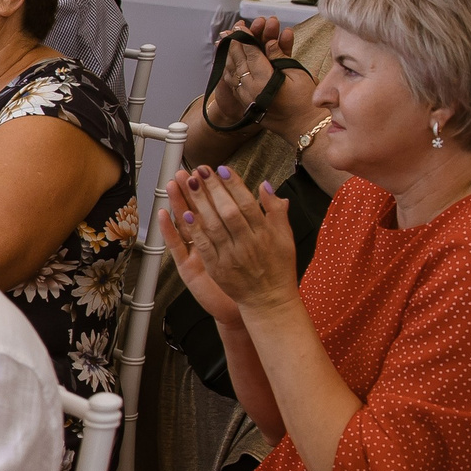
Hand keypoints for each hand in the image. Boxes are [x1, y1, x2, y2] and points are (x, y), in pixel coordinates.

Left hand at [162, 165, 298, 313]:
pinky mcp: (217, 269)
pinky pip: (203, 246)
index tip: (222, 169)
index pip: (248, 204)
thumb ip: (276, 211)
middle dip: (213, 189)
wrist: (269, 301)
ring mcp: (231, 257)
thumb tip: (266, 186)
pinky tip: (185, 214)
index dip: (234, 185)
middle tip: (200, 170)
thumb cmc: (279, 268)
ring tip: (188, 184)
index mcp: (265, 233)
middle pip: (228, 211)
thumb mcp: (285, 237)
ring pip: (213, 226)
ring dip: (200, 203)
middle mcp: (248, 244)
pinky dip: (195, 230)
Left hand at [204, 18, 293, 129]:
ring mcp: (248, 98)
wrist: (304, 128)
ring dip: (230, 57)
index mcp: (264, 81)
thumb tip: (269, 44)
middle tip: (231, 32)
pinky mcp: (248, 104)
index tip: (242, 28)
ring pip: (233, 73)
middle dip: (234, 45)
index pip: (251, 54)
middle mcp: (252, 90)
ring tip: (226, 44)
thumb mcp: (296, 75)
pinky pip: (234, 84)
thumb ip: (279, 58)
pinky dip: (231, 71)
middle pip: (239, 61)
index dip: (246, 39)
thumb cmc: (305, 102)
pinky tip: (229, 64)